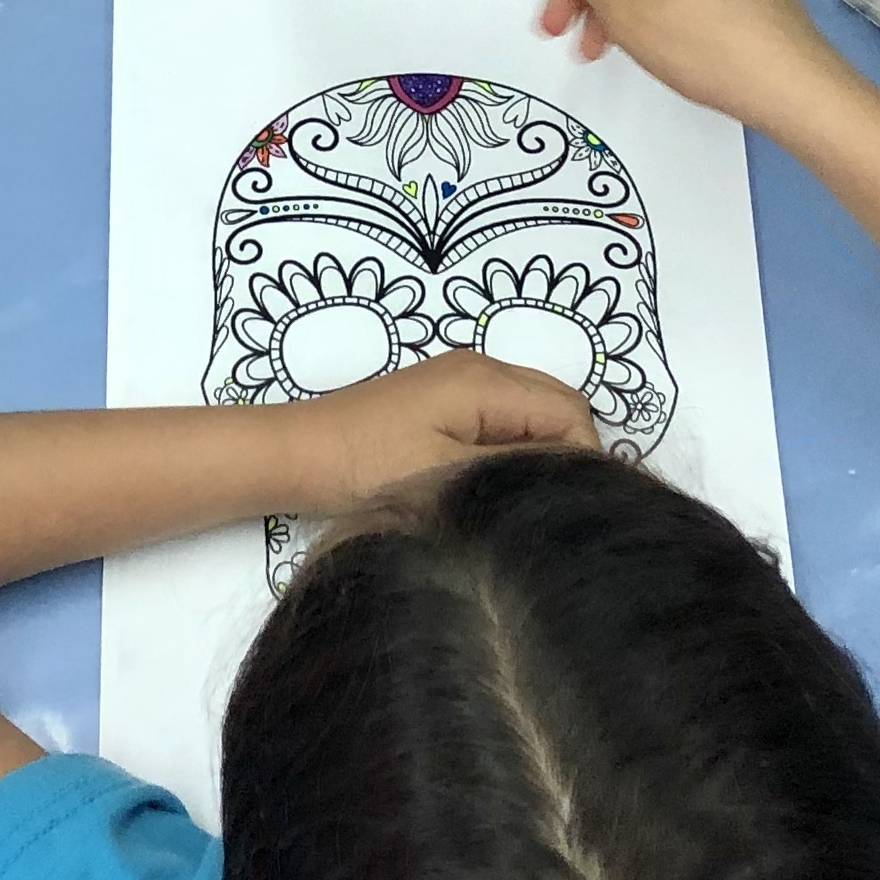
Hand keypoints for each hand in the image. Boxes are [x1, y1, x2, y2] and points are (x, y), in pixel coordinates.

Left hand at [281, 349, 599, 513]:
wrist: (294, 454)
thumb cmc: (364, 466)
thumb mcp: (449, 474)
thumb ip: (517, 467)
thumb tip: (576, 474)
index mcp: (487, 381)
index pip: (571, 414)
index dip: (585, 461)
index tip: (571, 511)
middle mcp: (482, 367)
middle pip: (559, 404)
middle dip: (571, 453)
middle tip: (558, 510)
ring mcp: (461, 378)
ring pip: (534, 409)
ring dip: (542, 450)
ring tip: (530, 501)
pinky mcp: (443, 398)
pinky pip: (504, 414)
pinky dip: (516, 444)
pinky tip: (500, 482)